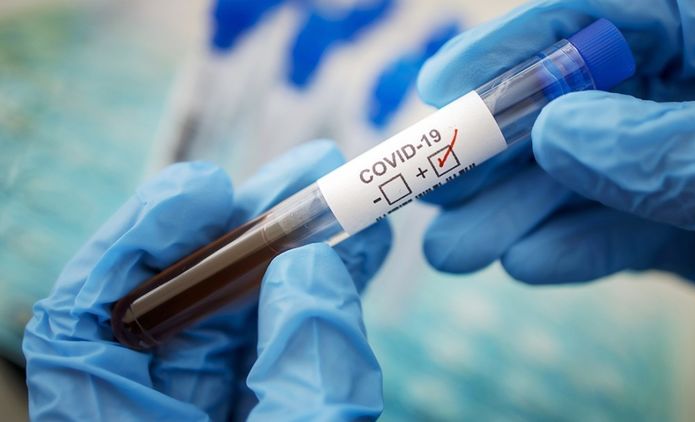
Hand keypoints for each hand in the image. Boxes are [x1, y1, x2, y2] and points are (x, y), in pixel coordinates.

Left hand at [23, 140, 390, 419]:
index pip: (81, 319)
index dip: (132, 241)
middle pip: (176, 298)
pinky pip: (283, 337)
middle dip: (245, 227)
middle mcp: (158, 404)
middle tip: (309, 175)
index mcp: (123, 421)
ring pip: (241, 310)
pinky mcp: (257, 401)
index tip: (206, 191)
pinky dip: (323, 293)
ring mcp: (210, 403)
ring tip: (351, 200)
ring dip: (298, 247)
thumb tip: (313, 264)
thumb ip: (303, 370)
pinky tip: (360, 252)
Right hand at [417, 0, 694, 331]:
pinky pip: (630, 231)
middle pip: (585, 99)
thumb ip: (673, 151)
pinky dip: (578, 249)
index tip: (442, 85)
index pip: (612, 15)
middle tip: (431, 186)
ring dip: (521, 213)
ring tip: (454, 250)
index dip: (518, 45)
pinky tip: (526, 263)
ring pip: (596, 174)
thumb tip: (557, 131)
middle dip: (502, 148)